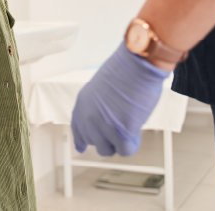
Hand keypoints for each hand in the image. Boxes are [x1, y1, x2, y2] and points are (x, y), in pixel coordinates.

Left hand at [71, 41, 169, 155]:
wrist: (136, 64)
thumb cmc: (125, 70)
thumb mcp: (102, 88)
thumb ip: (99, 106)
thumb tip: (107, 125)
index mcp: (82, 103)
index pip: (77, 128)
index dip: (81, 139)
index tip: (81, 148)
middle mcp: (88, 117)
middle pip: (95, 143)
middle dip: (109, 138)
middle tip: (122, 125)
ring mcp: (102, 126)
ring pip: (109, 150)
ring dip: (120, 141)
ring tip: (130, 122)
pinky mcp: (120, 132)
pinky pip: (125, 150)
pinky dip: (133, 142)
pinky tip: (136, 128)